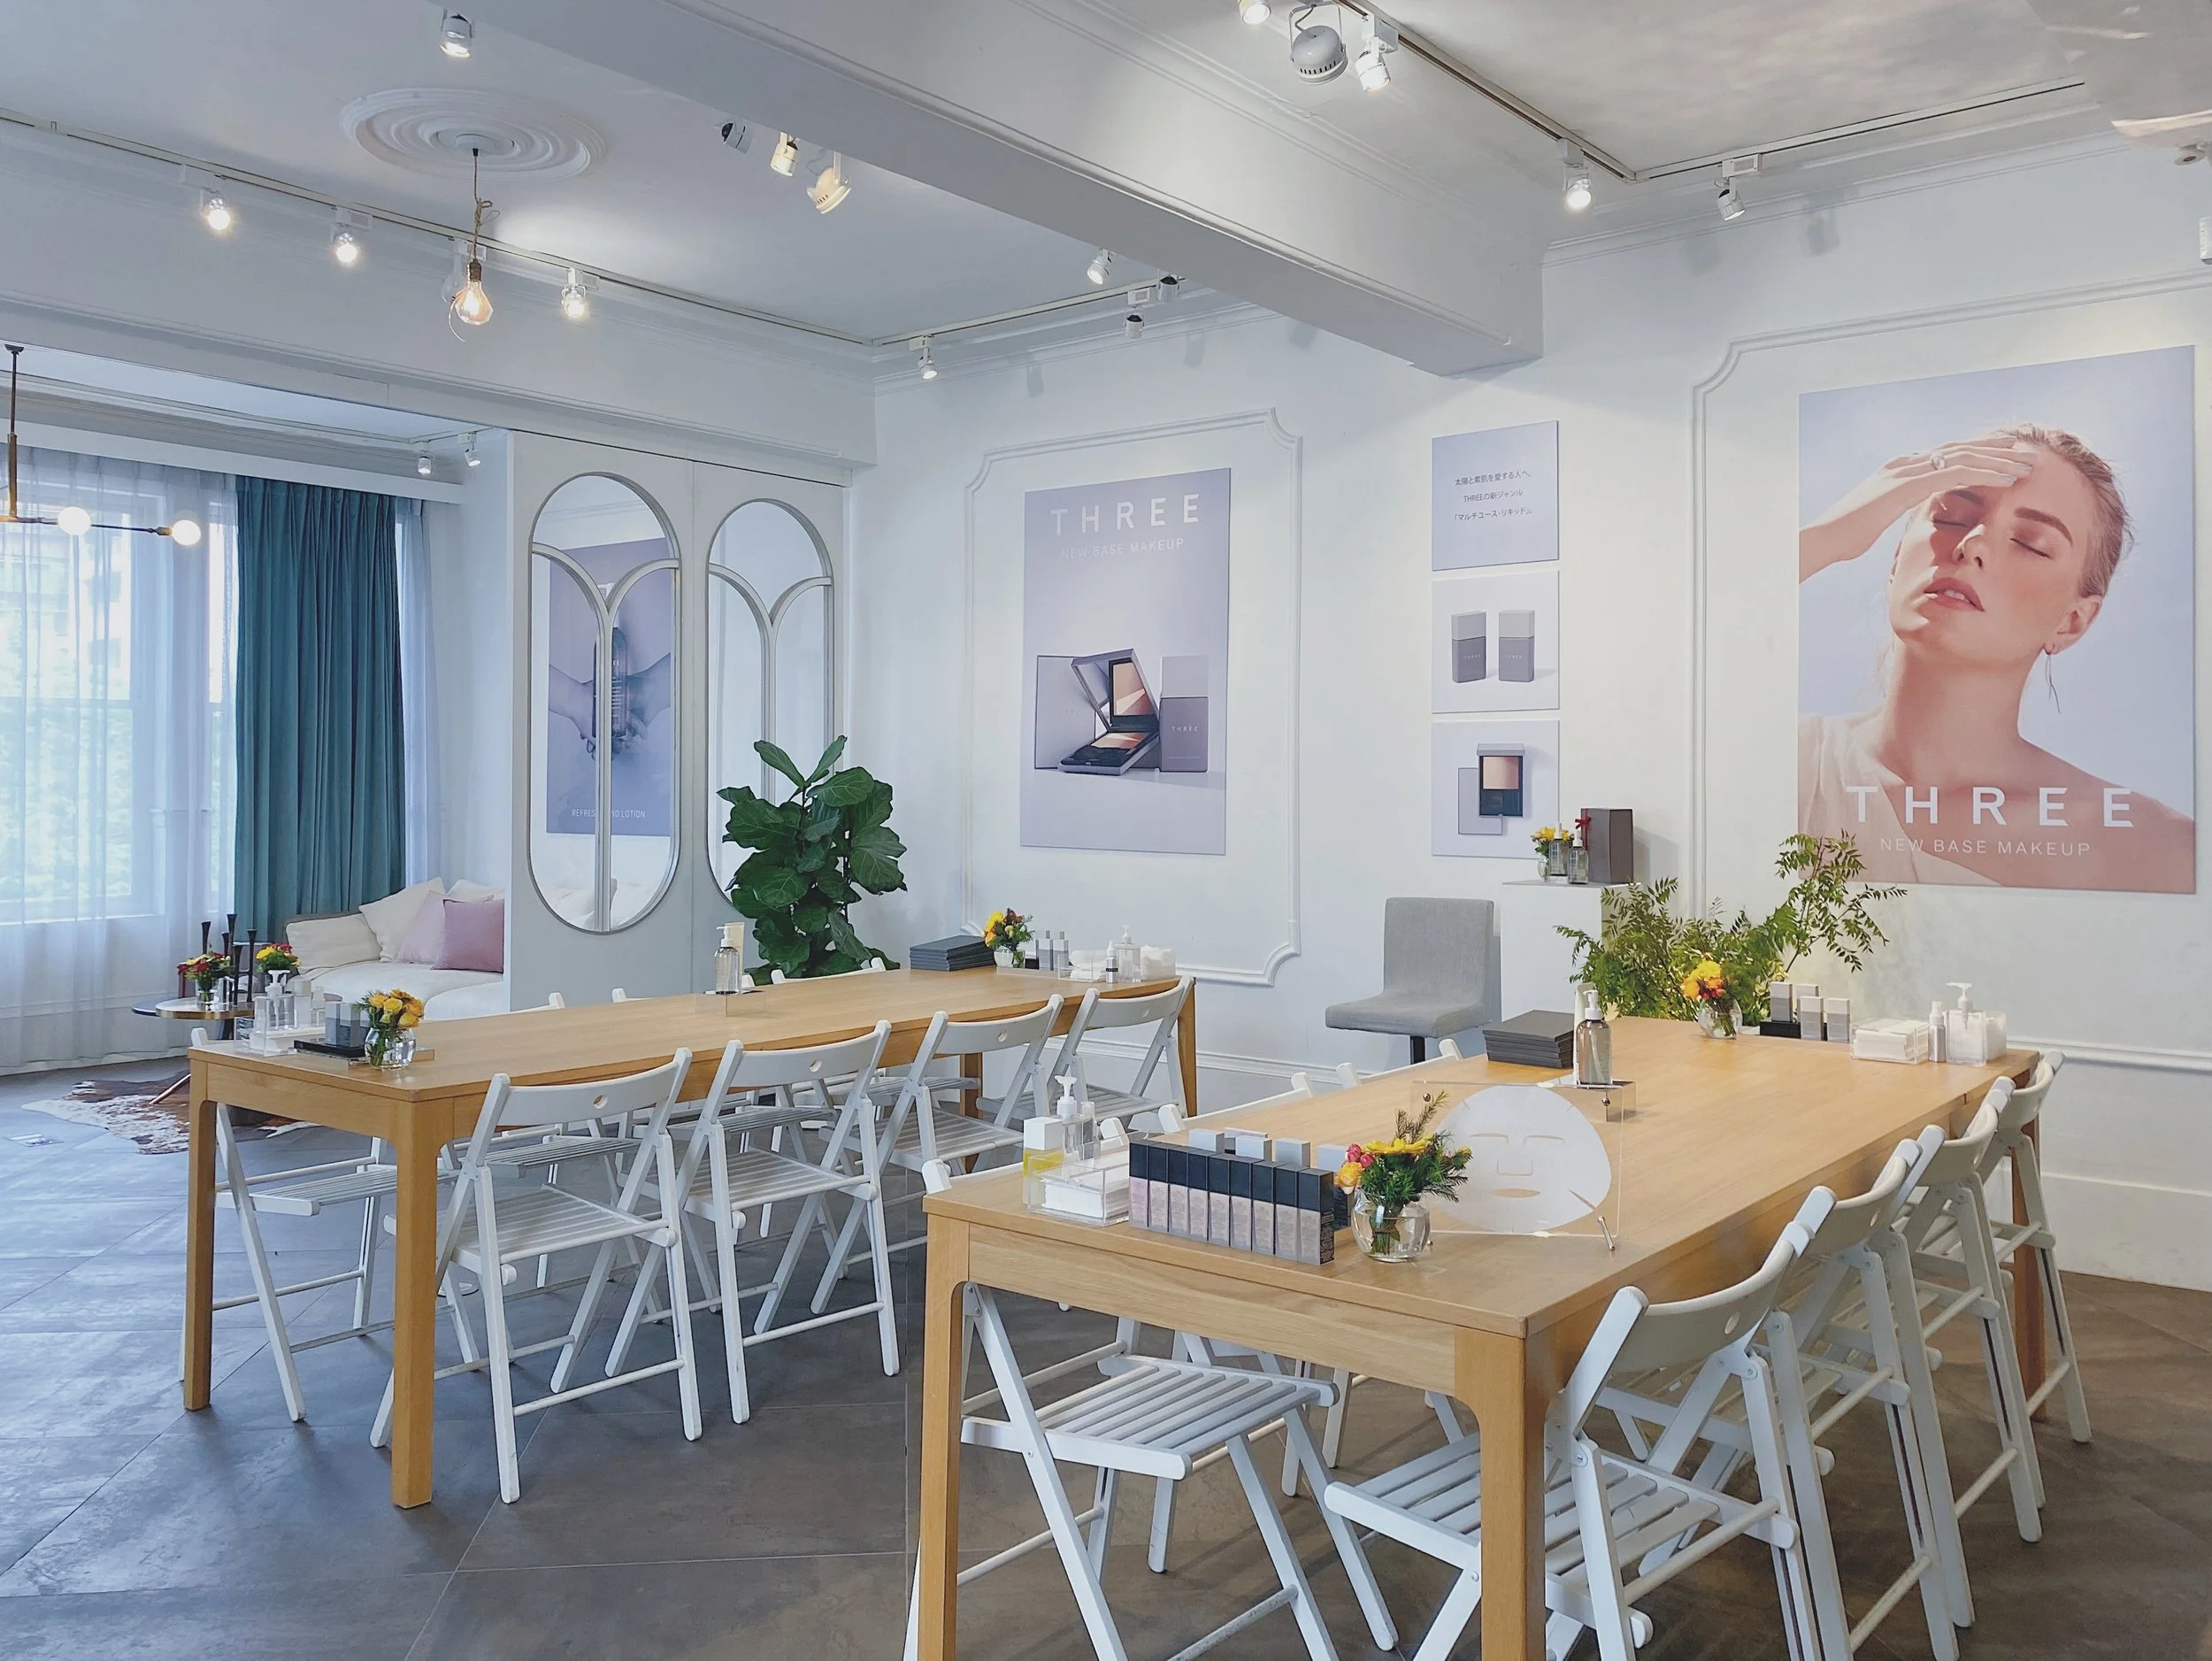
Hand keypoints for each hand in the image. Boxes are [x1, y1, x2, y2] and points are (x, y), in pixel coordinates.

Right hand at [1799, 441, 2034, 580]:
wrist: (1823, 539)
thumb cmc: (1843, 537)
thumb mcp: (1875, 519)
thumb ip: (1895, 510)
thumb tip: (1904, 515)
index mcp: (1897, 469)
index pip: (1945, 454)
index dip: (1976, 454)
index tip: (2002, 457)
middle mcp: (1905, 463)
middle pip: (1959, 448)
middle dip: (1994, 449)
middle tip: (2025, 451)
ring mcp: (1907, 470)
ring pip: (1964, 458)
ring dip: (1999, 460)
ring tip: (2027, 464)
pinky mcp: (1910, 484)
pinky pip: (1957, 474)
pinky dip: (1986, 474)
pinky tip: (2008, 480)